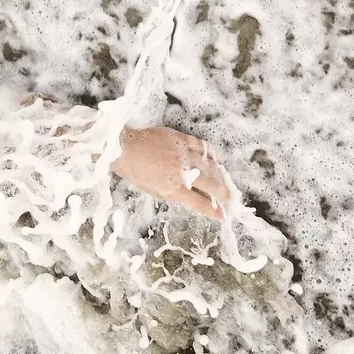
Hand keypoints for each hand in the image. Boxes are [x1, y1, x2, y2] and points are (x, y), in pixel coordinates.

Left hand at [109, 127, 229, 220]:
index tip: (221, 215)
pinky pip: (201, 146)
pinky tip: (214, 158)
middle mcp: (181, 172)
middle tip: (230, 198)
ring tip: (226, 181)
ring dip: (221, 175)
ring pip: (210, 165)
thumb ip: (172, 195)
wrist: (122, 145)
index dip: (212, 210)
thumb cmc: (132, 170)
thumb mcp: (151, 190)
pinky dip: (210, 153)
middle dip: (223, 193)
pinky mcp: (180, 139)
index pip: (198, 203)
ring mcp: (182, 153)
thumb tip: (190, 198)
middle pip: (210, 184)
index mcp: (172, 188)